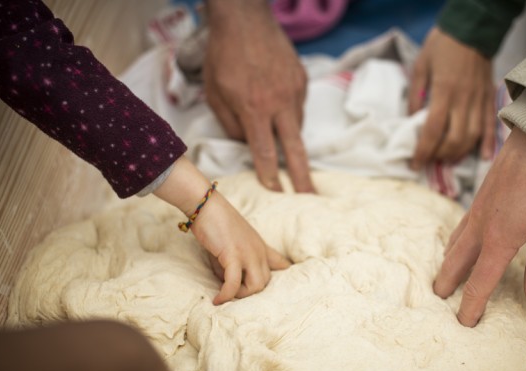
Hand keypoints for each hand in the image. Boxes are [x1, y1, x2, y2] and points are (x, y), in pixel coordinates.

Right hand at [154, 157, 290, 304]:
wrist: (206, 204)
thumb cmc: (214, 222)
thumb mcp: (230, 244)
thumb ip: (232, 263)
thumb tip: (227, 283)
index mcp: (260, 245)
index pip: (281, 263)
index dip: (280, 277)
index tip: (272, 288)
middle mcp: (259, 250)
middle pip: (267, 281)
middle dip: (250, 292)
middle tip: (232, 292)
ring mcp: (248, 253)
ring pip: (257, 285)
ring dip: (240, 295)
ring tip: (225, 296)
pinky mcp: (233, 255)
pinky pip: (234, 283)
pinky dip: (226, 295)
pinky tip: (217, 300)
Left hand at [203, 0, 313, 192]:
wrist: (244, 19)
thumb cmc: (222, 56)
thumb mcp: (215, 94)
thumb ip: (231, 125)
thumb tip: (248, 145)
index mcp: (254, 109)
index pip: (265, 153)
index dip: (270, 177)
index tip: (277, 195)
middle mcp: (279, 103)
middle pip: (295, 149)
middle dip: (302, 177)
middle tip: (310, 197)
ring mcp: (295, 91)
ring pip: (296, 126)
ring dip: (288, 137)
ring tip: (277, 132)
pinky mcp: (302, 80)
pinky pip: (298, 107)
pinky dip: (289, 113)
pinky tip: (277, 105)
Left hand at [408, 27, 495, 167]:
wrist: (472, 27)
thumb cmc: (442, 45)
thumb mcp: (420, 66)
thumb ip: (416, 95)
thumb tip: (411, 121)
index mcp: (444, 91)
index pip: (433, 130)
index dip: (423, 151)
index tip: (415, 163)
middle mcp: (464, 100)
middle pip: (454, 139)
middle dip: (440, 155)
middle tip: (429, 160)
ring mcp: (480, 100)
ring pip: (473, 136)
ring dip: (460, 153)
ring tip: (447, 159)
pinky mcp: (490, 97)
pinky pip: (491, 124)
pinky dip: (488, 143)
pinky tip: (483, 157)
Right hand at [433, 128, 525, 325]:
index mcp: (498, 240)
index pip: (479, 283)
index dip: (470, 307)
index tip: (465, 324)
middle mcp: (480, 229)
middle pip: (455, 265)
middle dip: (446, 287)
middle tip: (440, 303)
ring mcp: (476, 213)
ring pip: (452, 245)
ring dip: (446, 266)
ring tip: (443, 278)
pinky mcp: (478, 200)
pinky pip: (458, 229)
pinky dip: (452, 245)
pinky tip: (457, 245)